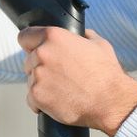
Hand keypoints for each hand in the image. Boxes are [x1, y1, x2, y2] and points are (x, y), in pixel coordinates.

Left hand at [17, 27, 136, 136]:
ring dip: (42, 83)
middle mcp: (42, 54)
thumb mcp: (98, 44)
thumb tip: (81, 34)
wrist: (110, 101)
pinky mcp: (37, 96)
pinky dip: (41, 101)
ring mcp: (38, 76)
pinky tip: (58, 100)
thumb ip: (83, 36)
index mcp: (53, 37)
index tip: (35, 49)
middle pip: (28, 59)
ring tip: (62, 89)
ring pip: (30, 78)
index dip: (31, 43)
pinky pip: (31, 98)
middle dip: (40, 65)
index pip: (25, 36)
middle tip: (59, 74)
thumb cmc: (106, 74)